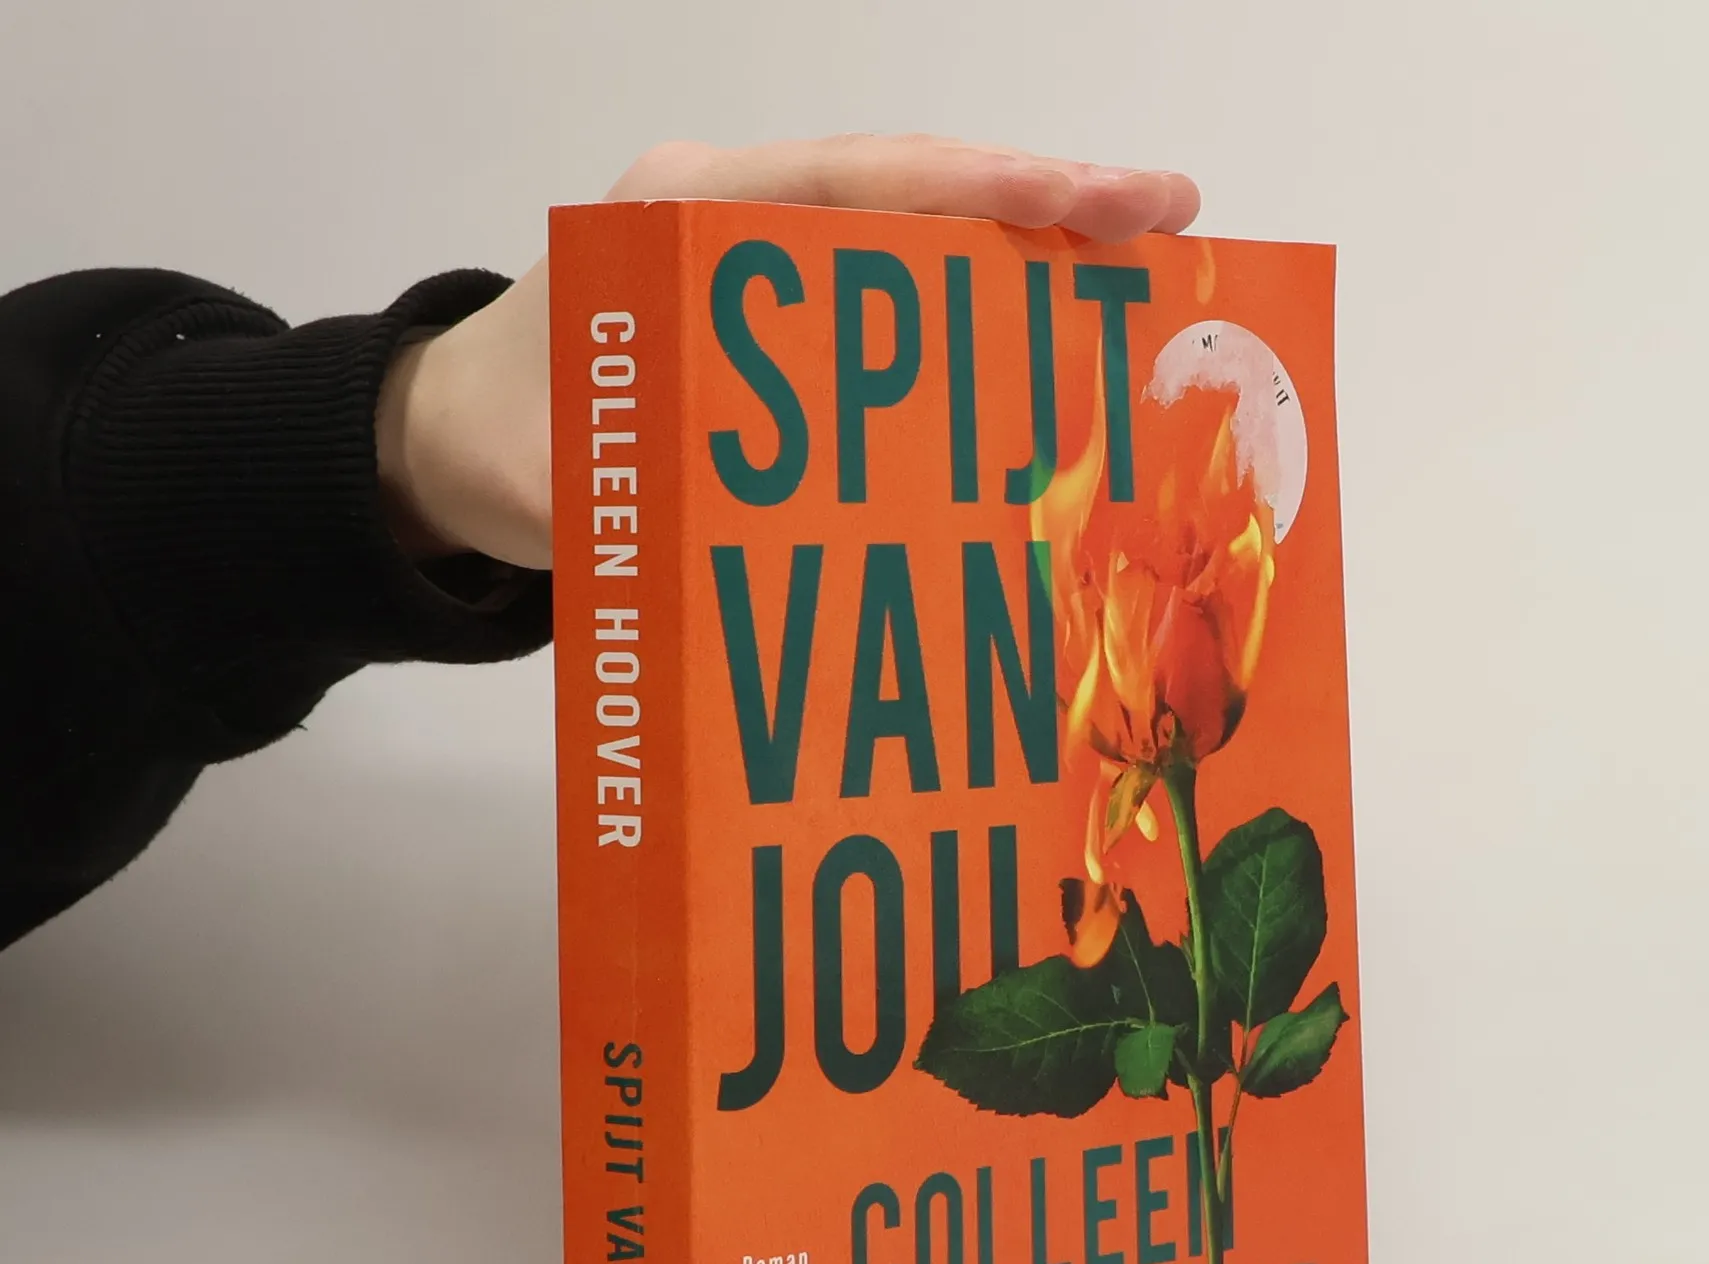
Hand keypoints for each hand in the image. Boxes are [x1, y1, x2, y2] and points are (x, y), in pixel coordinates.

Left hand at [377, 135, 1202, 569]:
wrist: (444, 440)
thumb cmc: (498, 444)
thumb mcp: (552, 477)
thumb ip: (638, 495)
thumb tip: (765, 539)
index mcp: (684, 220)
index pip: (861, 182)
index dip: (987, 191)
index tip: (1101, 205)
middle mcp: (733, 218)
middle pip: (913, 192)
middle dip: (1043, 205)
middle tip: (1169, 227)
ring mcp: (758, 261)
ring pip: (913, 237)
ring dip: (1022, 257)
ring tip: (1138, 286)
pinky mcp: (773, 313)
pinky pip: (889, 295)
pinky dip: (970, 311)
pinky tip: (1043, 346)